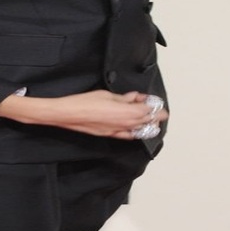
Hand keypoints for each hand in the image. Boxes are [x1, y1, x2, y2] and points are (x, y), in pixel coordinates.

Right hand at [0, 89, 166, 138]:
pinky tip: (135, 129)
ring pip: (138, 130)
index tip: (160, 104)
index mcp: (126, 112)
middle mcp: (124, 124)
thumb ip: (123, 98)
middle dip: (155, 117)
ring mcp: (117, 131)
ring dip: (146, 125)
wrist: (68, 114)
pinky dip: (134, 132)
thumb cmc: (84, 103)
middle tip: (161, 112)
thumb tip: (133, 97)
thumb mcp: (106, 95)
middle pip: (146, 122)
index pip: (148, 111)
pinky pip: (126, 135)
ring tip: (151, 121)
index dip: (156, 108)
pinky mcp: (109, 135)